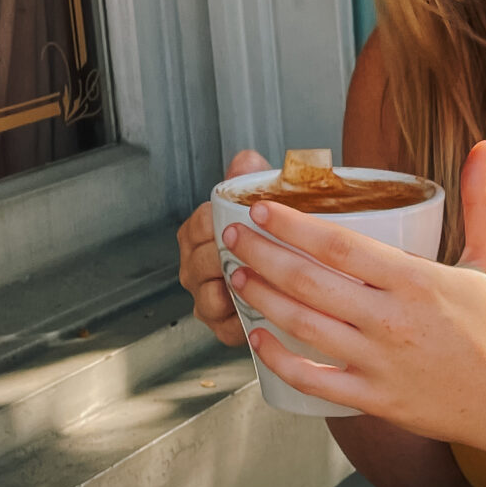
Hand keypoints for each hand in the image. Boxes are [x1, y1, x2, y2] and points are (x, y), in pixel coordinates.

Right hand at [177, 145, 264, 346]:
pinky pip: (222, 324)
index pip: (202, 222)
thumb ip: (251, 177)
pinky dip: (239, 317)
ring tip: (259, 280)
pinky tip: (260, 307)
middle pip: (201, 259)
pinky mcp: (219, 325)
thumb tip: (246, 161)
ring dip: (233, 288)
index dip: (222, 222)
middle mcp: (194, 264)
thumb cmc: (271, 236)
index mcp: (199, 231)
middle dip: (228, 256)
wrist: (292, 278)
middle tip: (259, 252)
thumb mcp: (265, 201)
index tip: (249, 221)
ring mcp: (204, 296)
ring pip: (208, 293)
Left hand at [221, 141, 485, 440]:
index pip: (339, 246)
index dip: (293, 225)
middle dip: (262, 256)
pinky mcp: (373, 398)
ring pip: (303, 327)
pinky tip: (258, 337)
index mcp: (416, 281)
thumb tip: (484, 146)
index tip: (261, 208)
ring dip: (262, 299)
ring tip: (235, 276)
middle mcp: (391, 321)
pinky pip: (313, 379)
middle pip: (309, 282)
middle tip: (231, 237)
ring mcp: (378, 363)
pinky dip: (279, 360)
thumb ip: (481, 200)